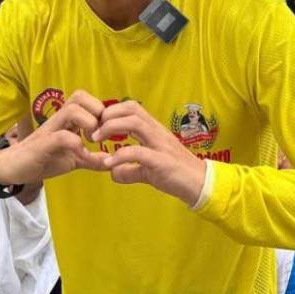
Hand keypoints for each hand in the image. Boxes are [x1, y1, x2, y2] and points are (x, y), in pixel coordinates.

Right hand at [0, 90, 110, 187]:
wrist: (11, 168)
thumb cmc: (41, 159)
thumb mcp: (71, 161)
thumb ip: (90, 159)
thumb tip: (110, 161)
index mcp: (66, 121)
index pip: (87, 100)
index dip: (102, 111)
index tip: (107, 132)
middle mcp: (58, 120)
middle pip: (80, 96)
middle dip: (97, 112)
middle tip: (100, 134)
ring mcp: (49, 130)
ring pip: (72, 110)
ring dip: (89, 123)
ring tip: (91, 142)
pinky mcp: (42, 144)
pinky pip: (63, 137)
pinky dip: (77, 146)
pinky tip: (81, 157)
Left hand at [92, 100, 207, 205]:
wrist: (201, 186)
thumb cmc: (177, 175)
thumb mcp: (149, 171)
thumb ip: (130, 170)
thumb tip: (113, 173)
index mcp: (154, 131)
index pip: (131, 107)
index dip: (111, 112)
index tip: (97, 126)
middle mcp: (157, 133)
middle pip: (131, 108)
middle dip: (108, 116)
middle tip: (93, 132)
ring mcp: (161, 146)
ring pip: (135, 123)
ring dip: (110, 128)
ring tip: (96, 140)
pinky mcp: (162, 162)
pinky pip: (138, 153)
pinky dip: (120, 156)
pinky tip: (108, 165)